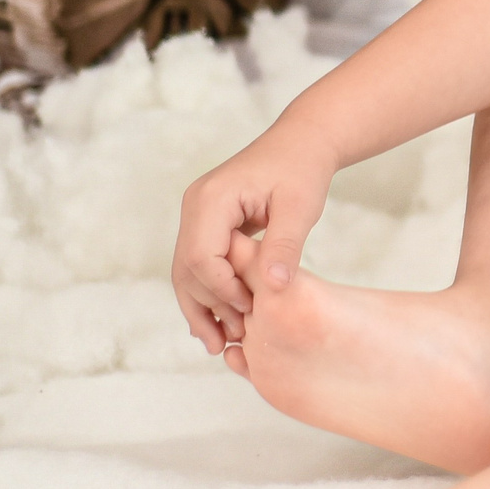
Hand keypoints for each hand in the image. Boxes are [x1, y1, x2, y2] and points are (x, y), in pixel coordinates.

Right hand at [171, 120, 337, 355]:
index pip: (201, 256)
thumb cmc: (302, 170)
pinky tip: (221, 321)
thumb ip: (285, 246)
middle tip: (232, 341)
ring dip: (203, 307)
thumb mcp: (300, 207)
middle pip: (186, 269)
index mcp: (211, 199)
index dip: (221, 290)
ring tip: (220, 344)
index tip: (250, 310)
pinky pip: (199, 264)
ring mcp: (196, 215)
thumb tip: (274, 288)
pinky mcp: (206, 224)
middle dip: (208, 306)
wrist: (301, 144)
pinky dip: (209, 292)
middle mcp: (194, 206)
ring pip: (187, 272)